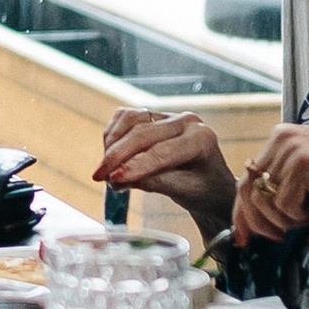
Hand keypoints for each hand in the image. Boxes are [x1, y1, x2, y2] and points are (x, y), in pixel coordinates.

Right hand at [93, 107, 239, 235]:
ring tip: (105, 169)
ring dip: (112, 144)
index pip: (161, 151)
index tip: (114, 180)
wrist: (208, 184)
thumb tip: (118, 179)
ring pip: (131, 120)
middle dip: (117, 156)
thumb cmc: (201, 189)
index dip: (134, 166)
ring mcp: (168, 116)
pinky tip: (109, 154)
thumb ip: (152, 182)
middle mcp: (186, 122)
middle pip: (142, 133)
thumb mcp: (182, 192)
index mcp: (201, 139)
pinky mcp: (153, 116)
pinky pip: (125, 117)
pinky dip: (113, 134)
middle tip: (100, 176)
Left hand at [230, 121, 308, 246]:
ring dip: (285, 219)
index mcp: (278, 138)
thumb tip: (247, 222)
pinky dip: (299, 215)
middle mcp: (281, 139)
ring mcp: (293, 149)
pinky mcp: (306, 163)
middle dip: (260, 222)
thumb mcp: (307, 176)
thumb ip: (279, 188)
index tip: (243, 238)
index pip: (246, 180)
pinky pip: (285, 204)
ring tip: (308, 214)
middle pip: (249, 191)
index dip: (242, 213)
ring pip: (264, 201)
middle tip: (279, 235)